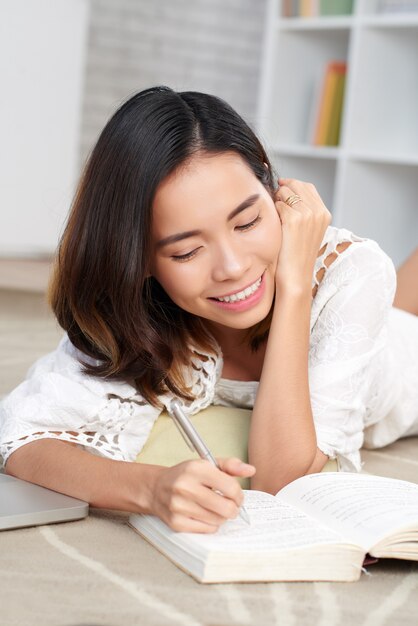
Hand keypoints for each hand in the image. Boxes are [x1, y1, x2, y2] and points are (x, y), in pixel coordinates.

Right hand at [149, 457, 254, 532]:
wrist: (156, 488)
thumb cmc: (186, 476)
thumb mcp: (206, 464)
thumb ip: (230, 465)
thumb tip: (251, 470)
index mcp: (195, 469)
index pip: (230, 487)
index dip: (239, 494)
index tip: (236, 495)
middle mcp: (185, 487)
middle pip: (226, 508)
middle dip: (233, 508)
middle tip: (230, 505)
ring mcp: (179, 507)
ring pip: (218, 520)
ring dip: (222, 516)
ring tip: (215, 508)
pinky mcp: (176, 523)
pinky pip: (207, 529)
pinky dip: (211, 524)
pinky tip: (205, 514)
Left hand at [274, 178, 331, 293]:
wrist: (296, 276)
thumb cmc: (296, 256)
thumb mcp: (307, 231)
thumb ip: (304, 211)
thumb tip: (286, 191)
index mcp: (324, 214)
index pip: (307, 187)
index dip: (292, 186)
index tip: (281, 191)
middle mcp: (319, 212)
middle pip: (296, 185)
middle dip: (283, 190)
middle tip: (274, 201)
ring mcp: (307, 215)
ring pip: (285, 192)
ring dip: (276, 200)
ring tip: (274, 216)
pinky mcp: (294, 220)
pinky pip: (278, 204)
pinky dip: (272, 210)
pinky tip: (273, 224)